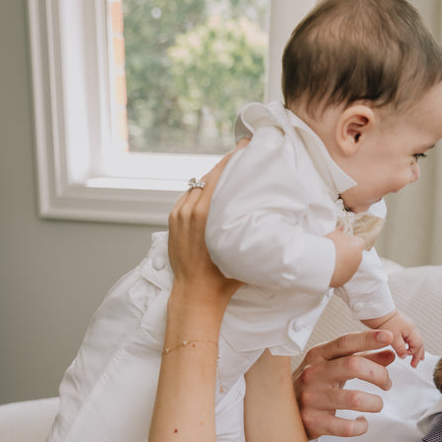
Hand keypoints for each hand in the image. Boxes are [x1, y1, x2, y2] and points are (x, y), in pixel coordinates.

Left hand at [167, 142, 249, 306]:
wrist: (195, 294)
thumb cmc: (222, 278)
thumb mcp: (240, 249)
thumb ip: (248, 228)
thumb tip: (269, 215)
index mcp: (204, 214)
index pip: (218, 176)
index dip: (231, 159)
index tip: (243, 146)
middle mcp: (188, 210)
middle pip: (207, 177)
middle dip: (224, 166)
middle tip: (241, 155)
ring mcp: (178, 215)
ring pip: (196, 186)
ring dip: (212, 179)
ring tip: (229, 173)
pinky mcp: (173, 221)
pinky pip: (188, 198)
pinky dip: (200, 193)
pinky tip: (213, 193)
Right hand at [292, 330, 397, 438]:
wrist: (283, 410)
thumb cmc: (313, 385)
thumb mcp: (334, 366)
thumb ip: (363, 358)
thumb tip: (389, 353)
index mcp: (318, 356)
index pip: (345, 342)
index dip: (368, 338)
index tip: (388, 337)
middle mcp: (313, 374)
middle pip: (353, 366)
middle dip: (379, 374)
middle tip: (387, 383)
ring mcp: (312, 398)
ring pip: (355, 399)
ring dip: (374, 402)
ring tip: (376, 404)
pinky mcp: (314, 422)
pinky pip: (347, 427)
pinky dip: (361, 426)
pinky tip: (362, 422)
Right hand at [326, 225, 365, 287]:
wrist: (323, 264)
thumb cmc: (330, 246)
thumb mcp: (333, 234)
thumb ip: (339, 231)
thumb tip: (341, 228)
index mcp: (358, 246)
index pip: (359, 241)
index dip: (351, 241)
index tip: (343, 241)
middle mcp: (358, 258)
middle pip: (354, 253)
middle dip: (347, 252)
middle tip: (335, 250)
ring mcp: (352, 270)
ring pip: (349, 264)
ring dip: (343, 262)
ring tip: (330, 260)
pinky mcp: (346, 278)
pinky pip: (343, 274)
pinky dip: (338, 272)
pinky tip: (329, 268)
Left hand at [361, 311, 424, 367]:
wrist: (378, 310)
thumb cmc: (385, 321)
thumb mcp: (393, 338)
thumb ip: (400, 348)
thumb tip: (404, 356)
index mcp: (411, 330)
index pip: (417, 345)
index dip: (414, 354)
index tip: (408, 360)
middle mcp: (411, 328)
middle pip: (419, 343)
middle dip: (418, 354)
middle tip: (415, 364)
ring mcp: (406, 326)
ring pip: (414, 340)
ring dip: (415, 350)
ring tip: (416, 357)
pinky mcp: (400, 326)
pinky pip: (408, 337)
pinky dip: (410, 345)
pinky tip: (407, 347)